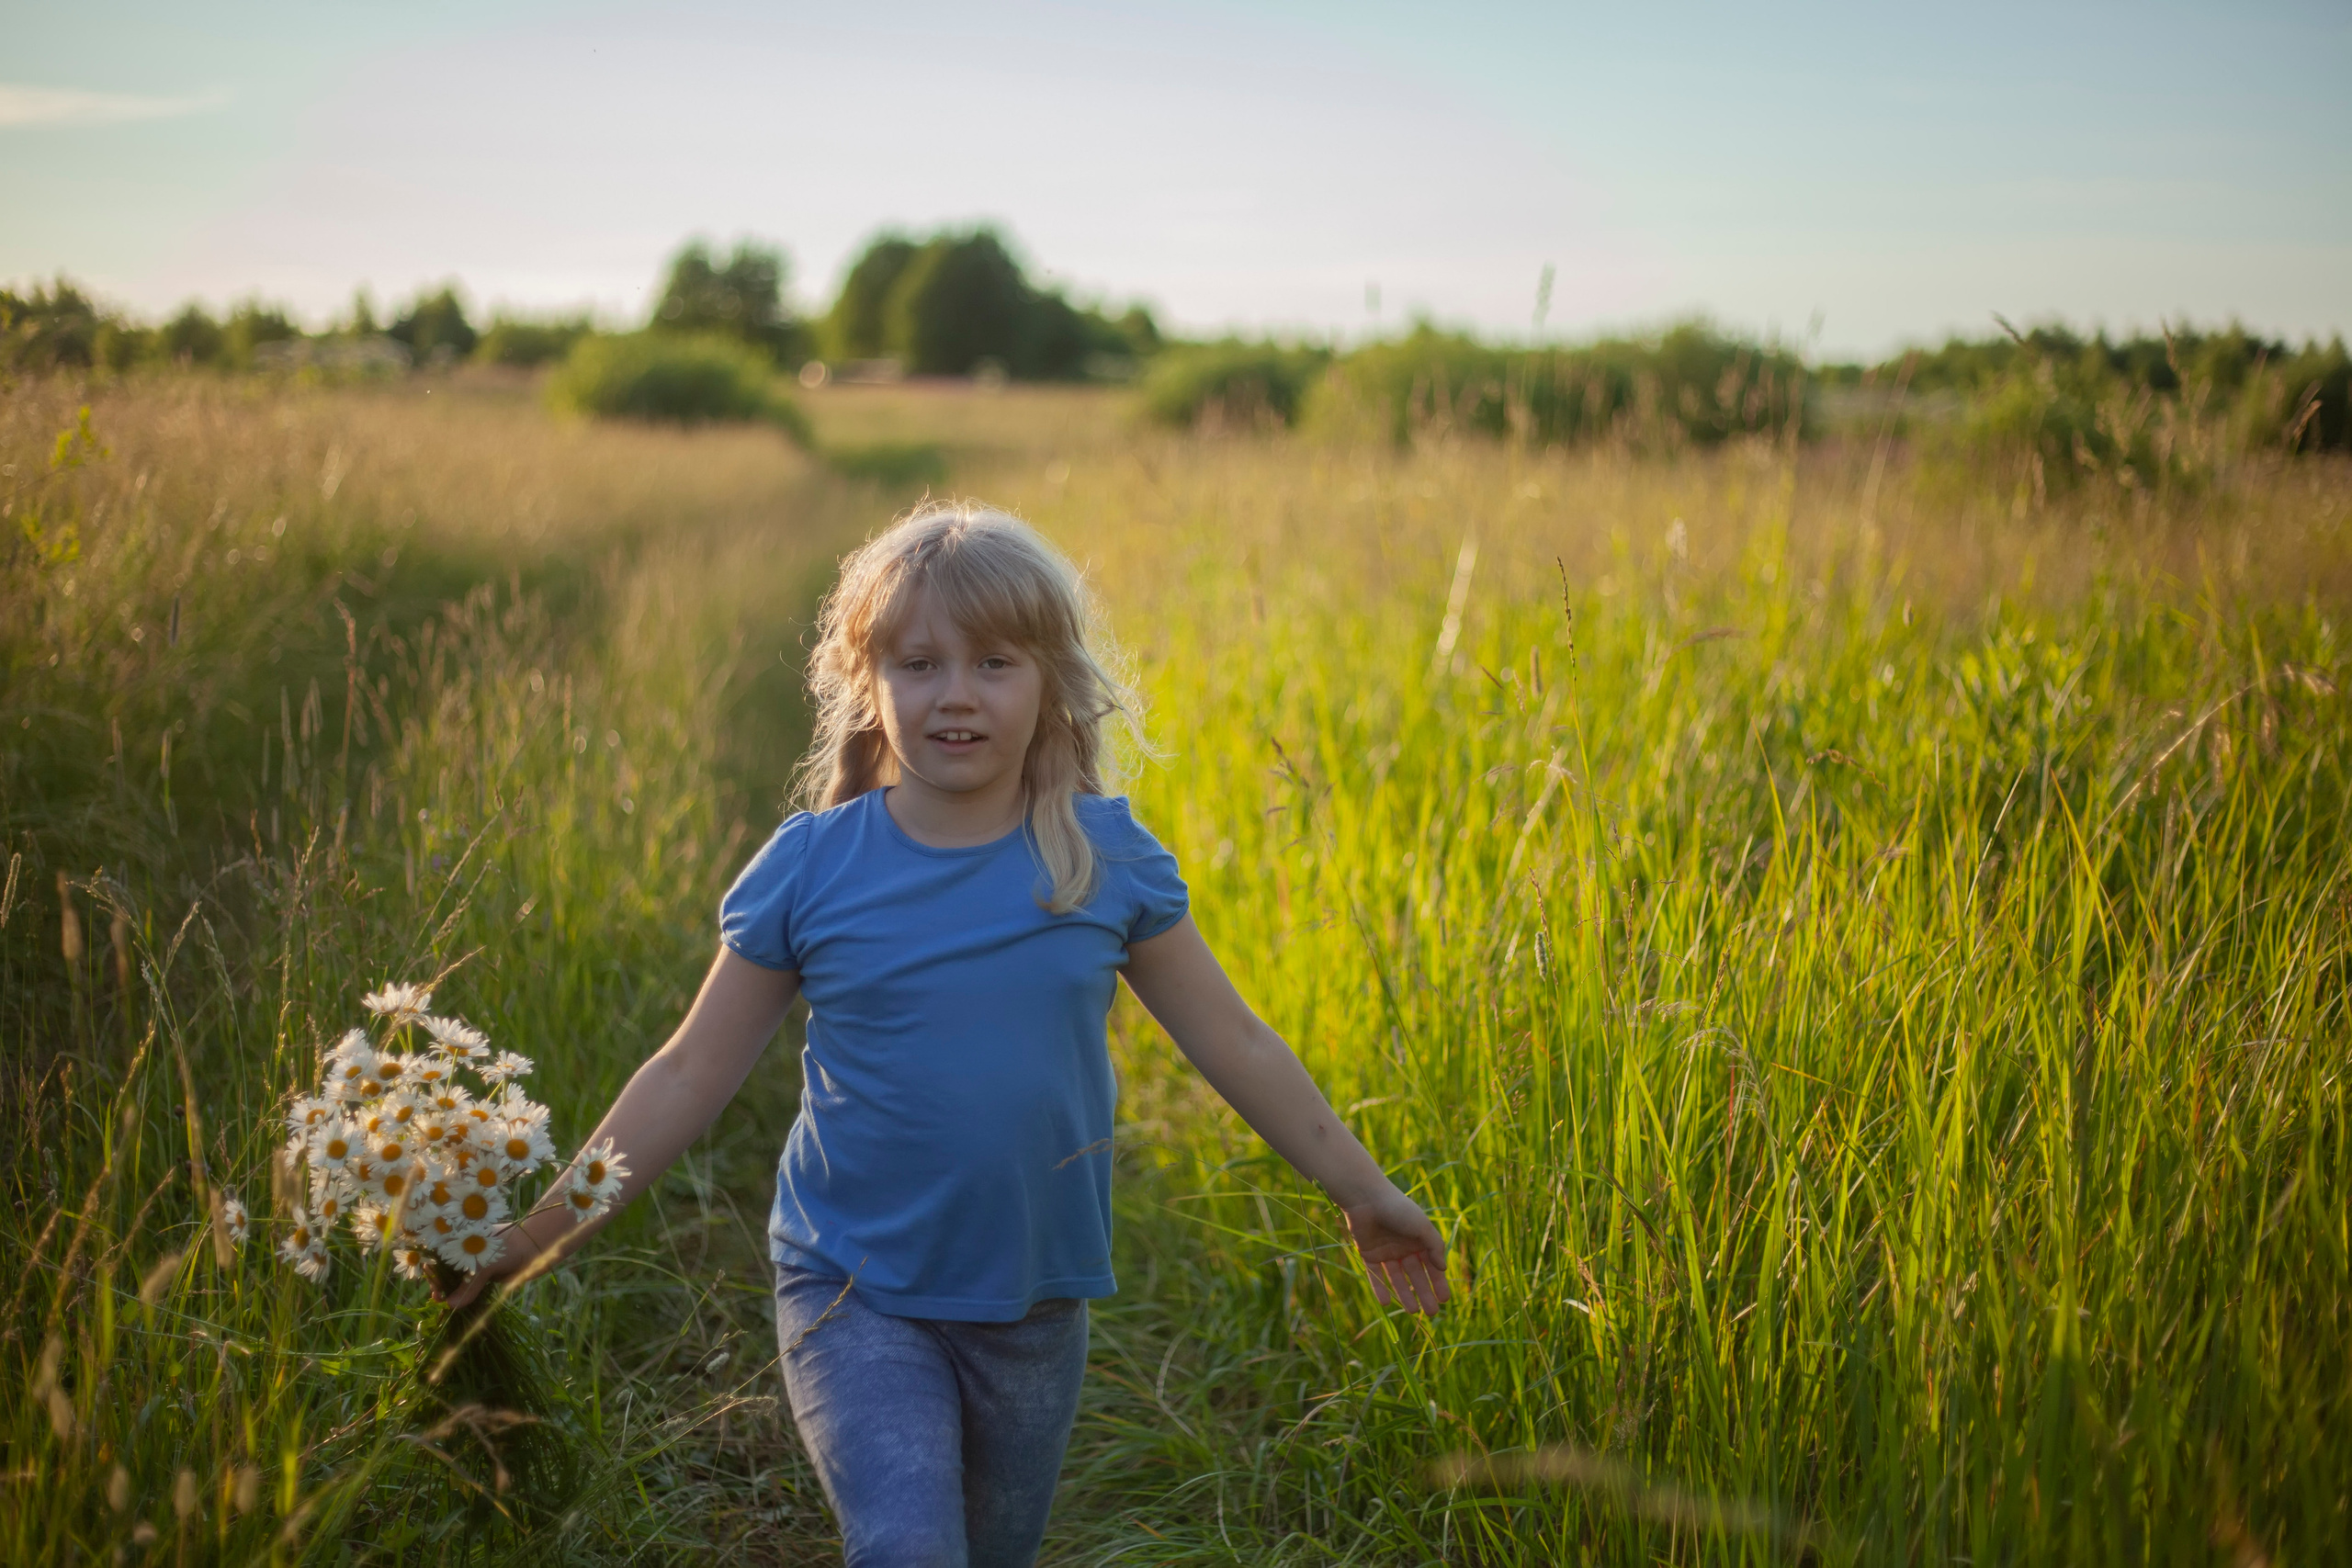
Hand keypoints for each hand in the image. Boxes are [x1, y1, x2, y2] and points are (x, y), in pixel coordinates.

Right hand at [430, 1224, 535, 1310]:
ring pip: (456, 1280)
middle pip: (445, 1270)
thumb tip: (451, 1304)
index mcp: (460, 1240)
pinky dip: (463, 1295)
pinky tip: (457, 1303)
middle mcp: (464, 1251)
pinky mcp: (483, 1275)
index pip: (438, 1255)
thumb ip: (469, 1286)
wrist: (534, 1248)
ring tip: (442, 1301)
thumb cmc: (506, 1247)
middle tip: (438, 1297)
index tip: (433, 1284)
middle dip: (440, 1283)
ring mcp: (473, 1263)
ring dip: (450, 1291)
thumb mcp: (484, 1265)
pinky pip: (469, 1287)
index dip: (433, 1270)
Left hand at [1341, 1185, 1450, 1314]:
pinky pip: (1376, 1275)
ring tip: (1412, 1312)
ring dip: (1405, 1294)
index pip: (1432, 1265)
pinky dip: (1380, 1288)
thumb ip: (1435, 1247)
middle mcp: (1404, 1247)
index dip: (1439, 1282)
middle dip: (1424, 1293)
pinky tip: (1387, 1303)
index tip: (1445, 1299)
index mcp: (1419, 1240)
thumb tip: (1443, 1267)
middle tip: (1431, 1313)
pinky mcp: (1368, 1254)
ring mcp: (1386, 1251)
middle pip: (1416, 1275)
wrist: (1366, 1198)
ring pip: (1398, 1278)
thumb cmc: (1398, 1209)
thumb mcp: (1422, 1227)